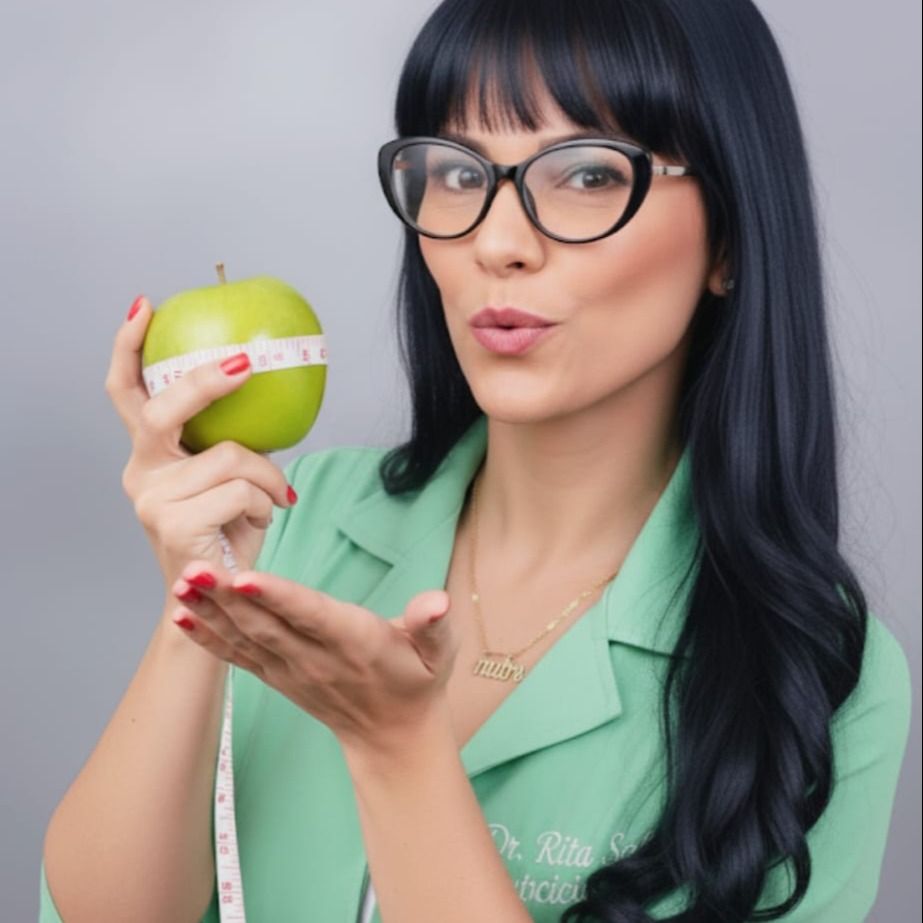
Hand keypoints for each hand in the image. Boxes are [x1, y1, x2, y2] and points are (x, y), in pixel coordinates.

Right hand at [105, 296, 295, 595]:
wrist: (224, 593)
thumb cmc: (230, 530)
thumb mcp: (230, 475)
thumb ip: (230, 437)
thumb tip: (263, 381)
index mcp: (150, 455)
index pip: (125, 392)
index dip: (129, 348)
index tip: (145, 306)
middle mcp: (140, 473)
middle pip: (162, 410)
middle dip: (204, 382)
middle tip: (244, 364)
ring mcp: (152, 500)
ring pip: (229, 455)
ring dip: (268, 475)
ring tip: (273, 497)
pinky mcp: (173, 524)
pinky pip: (241, 489)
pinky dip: (267, 500)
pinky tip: (263, 518)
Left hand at [168, 561, 459, 753]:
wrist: (393, 736)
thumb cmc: (417, 681)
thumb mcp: (438, 652)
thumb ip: (433, 624)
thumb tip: (437, 602)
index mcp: (355, 642)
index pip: (311, 616)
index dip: (279, 597)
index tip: (246, 579)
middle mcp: (316, 658)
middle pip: (266, 624)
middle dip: (228, 597)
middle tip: (194, 568)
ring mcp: (292, 671)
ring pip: (246, 638)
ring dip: (210, 613)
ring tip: (179, 585)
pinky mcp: (277, 678)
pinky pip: (238, 657)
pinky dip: (209, 639)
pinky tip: (181, 619)